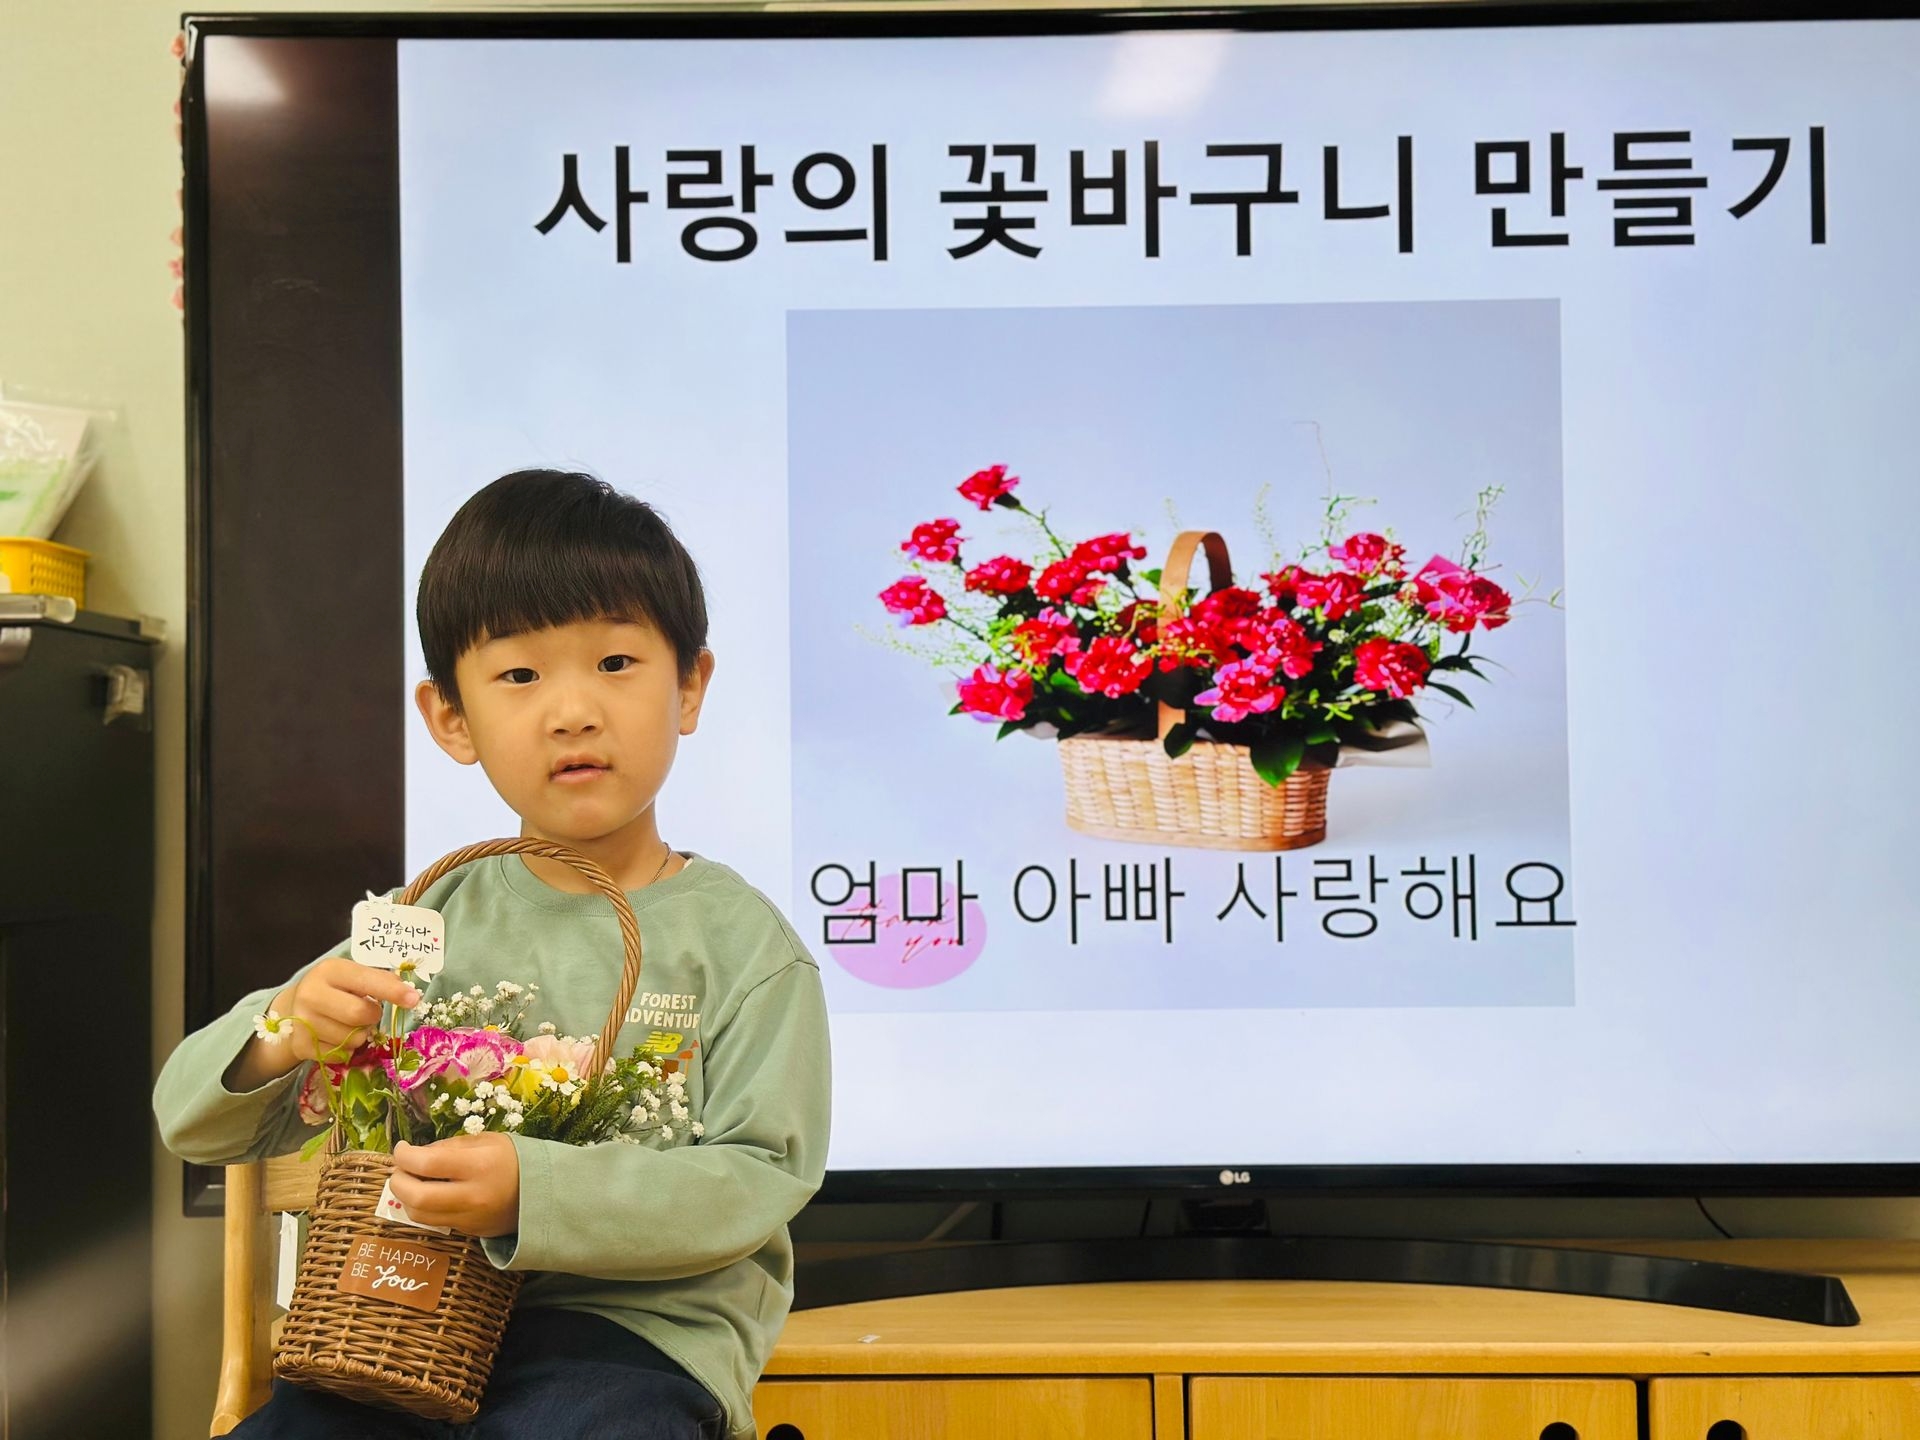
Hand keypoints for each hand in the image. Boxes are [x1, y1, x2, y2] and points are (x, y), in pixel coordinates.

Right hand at [227, 957, 422, 1093]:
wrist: (294, 1007)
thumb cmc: (334, 988)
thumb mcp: (353, 975)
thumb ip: (379, 980)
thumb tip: (409, 993)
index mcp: (330, 970)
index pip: (367, 981)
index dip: (393, 991)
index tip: (414, 999)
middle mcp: (312, 994)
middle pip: (359, 1014)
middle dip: (372, 1017)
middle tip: (369, 1012)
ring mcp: (303, 1021)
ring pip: (351, 1039)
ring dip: (360, 1035)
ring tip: (348, 1023)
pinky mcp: (301, 1045)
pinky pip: (339, 1055)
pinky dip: (346, 1050)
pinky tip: (336, 1036)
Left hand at [389, 1134, 521, 1238]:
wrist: (543, 1193)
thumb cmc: (514, 1159)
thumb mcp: (486, 1141)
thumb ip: (450, 1146)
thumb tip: (418, 1154)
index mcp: (478, 1165)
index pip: (426, 1163)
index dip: (404, 1156)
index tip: (402, 1149)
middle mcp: (472, 1196)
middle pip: (416, 1196)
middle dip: (397, 1182)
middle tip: (400, 1170)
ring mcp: (469, 1218)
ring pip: (419, 1215)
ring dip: (406, 1198)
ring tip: (411, 1182)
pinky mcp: (468, 1232)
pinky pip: (434, 1222)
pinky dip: (423, 1208)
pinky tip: (429, 1194)